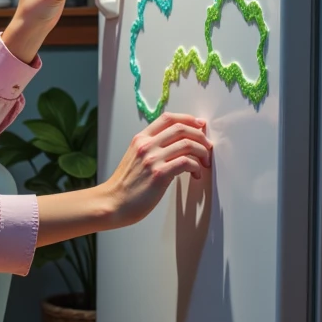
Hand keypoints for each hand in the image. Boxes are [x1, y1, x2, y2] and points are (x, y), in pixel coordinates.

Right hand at [104, 112, 211, 227]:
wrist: (112, 203)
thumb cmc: (125, 185)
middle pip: (181, 128)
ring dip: (202, 152)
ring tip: (205, 162)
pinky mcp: (159, 174)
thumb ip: (151, 148)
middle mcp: (147, 145)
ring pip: (187, 144)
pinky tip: (196, 174)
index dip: (188, 119)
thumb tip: (175, 145)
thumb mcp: (135, 158)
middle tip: (208, 146)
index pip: (168, 118)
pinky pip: (186, 162)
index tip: (200, 125)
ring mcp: (152, 159)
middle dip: (200, 136)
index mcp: (141, 139)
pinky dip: (196, 167)